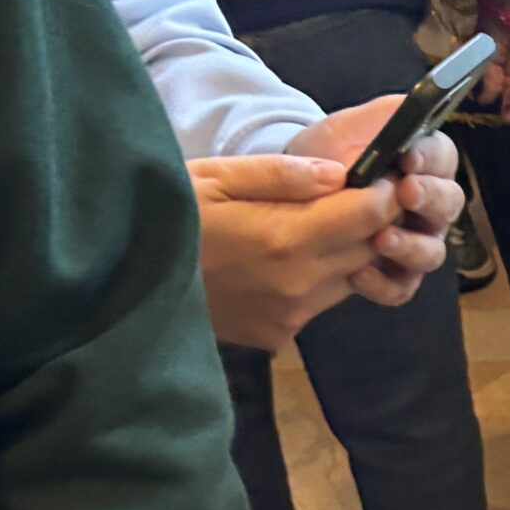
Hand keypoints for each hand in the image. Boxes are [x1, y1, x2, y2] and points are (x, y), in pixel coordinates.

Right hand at [188, 156, 403, 348]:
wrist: (126, 284)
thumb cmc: (168, 218)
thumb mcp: (215, 178)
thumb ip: (282, 175)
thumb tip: (341, 173)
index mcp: (285, 238)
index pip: (368, 216)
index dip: (383, 193)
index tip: (381, 177)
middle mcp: (298, 284)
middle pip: (369, 249)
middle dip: (373, 222)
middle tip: (359, 196)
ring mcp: (291, 316)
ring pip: (351, 279)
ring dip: (348, 252)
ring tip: (319, 224)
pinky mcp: (278, 335)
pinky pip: (321, 303)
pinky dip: (319, 279)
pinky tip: (287, 259)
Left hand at [285, 98, 466, 304]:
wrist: (289, 197)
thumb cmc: (324, 158)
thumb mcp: (345, 128)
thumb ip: (382, 116)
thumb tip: (416, 103)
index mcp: (422, 165)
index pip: (445, 158)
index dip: (432, 158)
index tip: (408, 156)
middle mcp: (427, 206)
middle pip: (450, 204)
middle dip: (430, 198)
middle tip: (404, 193)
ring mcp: (415, 242)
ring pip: (432, 251)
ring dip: (411, 245)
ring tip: (381, 238)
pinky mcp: (395, 276)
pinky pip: (403, 288)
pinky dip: (384, 284)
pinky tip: (359, 274)